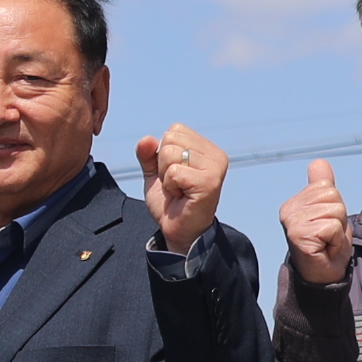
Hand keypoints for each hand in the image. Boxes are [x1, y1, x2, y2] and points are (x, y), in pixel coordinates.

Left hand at [138, 122, 229, 250]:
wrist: (179, 231)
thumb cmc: (171, 203)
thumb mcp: (156, 174)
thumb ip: (149, 154)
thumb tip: (146, 139)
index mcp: (207, 148)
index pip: (175, 130)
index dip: (164, 154)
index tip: (174, 175)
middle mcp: (215, 155)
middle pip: (170, 139)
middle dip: (163, 165)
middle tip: (176, 185)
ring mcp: (215, 168)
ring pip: (170, 154)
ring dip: (167, 177)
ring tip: (179, 191)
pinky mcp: (209, 182)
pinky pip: (174, 172)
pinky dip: (170, 186)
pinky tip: (181, 197)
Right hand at [280, 157, 352, 288]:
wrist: (323, 278)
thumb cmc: (326, 247)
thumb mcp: (329, 212)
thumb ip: (323, 187)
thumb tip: (318, 162)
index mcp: (294, 203)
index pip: (326, 187)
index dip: (336, 208)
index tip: (326, 227)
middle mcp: (289, 210)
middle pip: (332, 196)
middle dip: (339, 218)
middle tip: (328, 237)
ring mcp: (293, 222)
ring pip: (335, 210)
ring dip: (338, 230)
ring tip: (327, 243)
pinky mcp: (300, 235)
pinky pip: (333, 226)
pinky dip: (336, 240)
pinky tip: (326, 250)